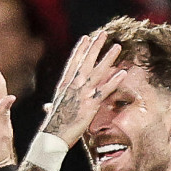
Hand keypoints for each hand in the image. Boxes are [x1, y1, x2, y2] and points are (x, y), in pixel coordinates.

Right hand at [37, 28, 125, 148]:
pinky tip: (122, 73)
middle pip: (86, 61)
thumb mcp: (52, 111)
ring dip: (108, 58)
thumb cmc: (52, 126)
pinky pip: (104, 90)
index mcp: (64, 86)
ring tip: (117, 47)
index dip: (80, 50)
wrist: (52, 137)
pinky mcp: (90, 104)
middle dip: (95, 47)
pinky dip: (114, 81)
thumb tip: (47, 106)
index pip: (73, 63)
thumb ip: (52, 106)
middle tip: (103, 34)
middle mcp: (73, 86)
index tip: (86, 38)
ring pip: (98, 71)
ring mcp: (82, 94)